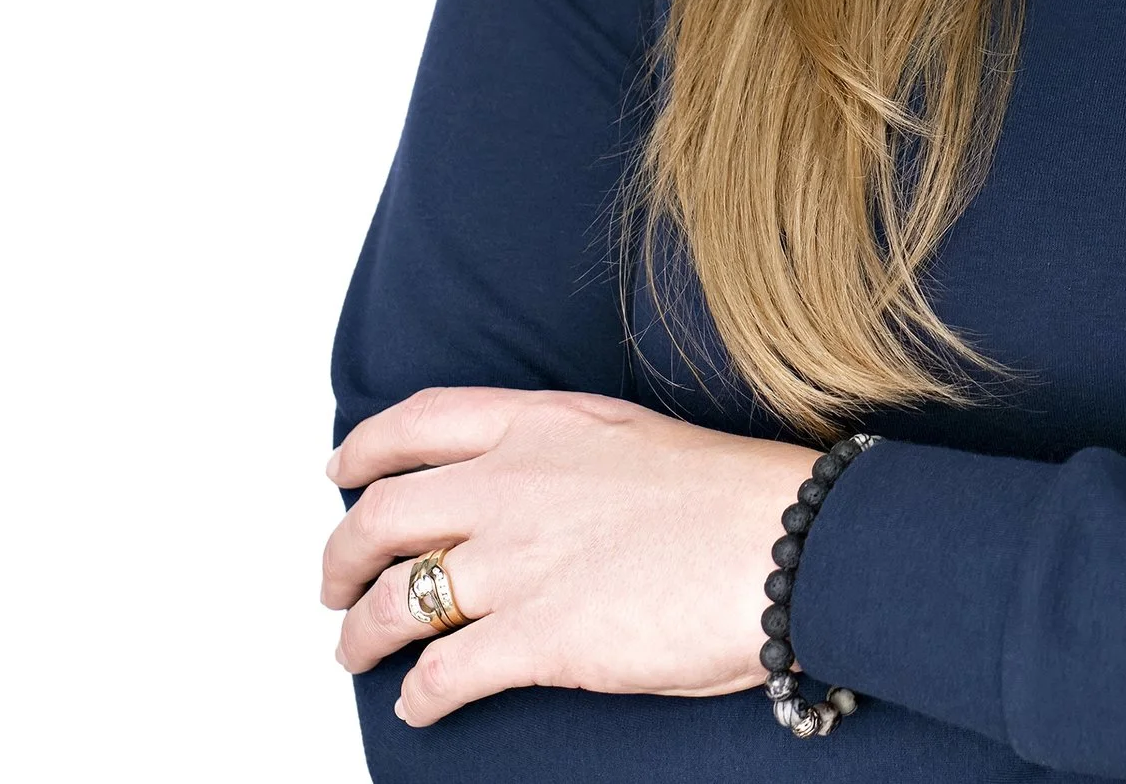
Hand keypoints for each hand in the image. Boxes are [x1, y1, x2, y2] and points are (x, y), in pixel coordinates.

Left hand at [322, 387, 818, 728]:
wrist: (789, 541)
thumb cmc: (734, 497)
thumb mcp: (633, 439)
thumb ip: (567, 456)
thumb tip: (533, 491)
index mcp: (544, 424)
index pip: (419, 422)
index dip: (365, 450)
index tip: (343, 470)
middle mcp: (514, 484)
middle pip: (381, 515)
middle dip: (341, 557)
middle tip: (337, 583)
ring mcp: (518, 562)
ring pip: (390, 603)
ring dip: (361, 635)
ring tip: (360, 652)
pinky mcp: (534, 639)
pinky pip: (439, 676)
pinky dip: (419, 696)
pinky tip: (424, 703)